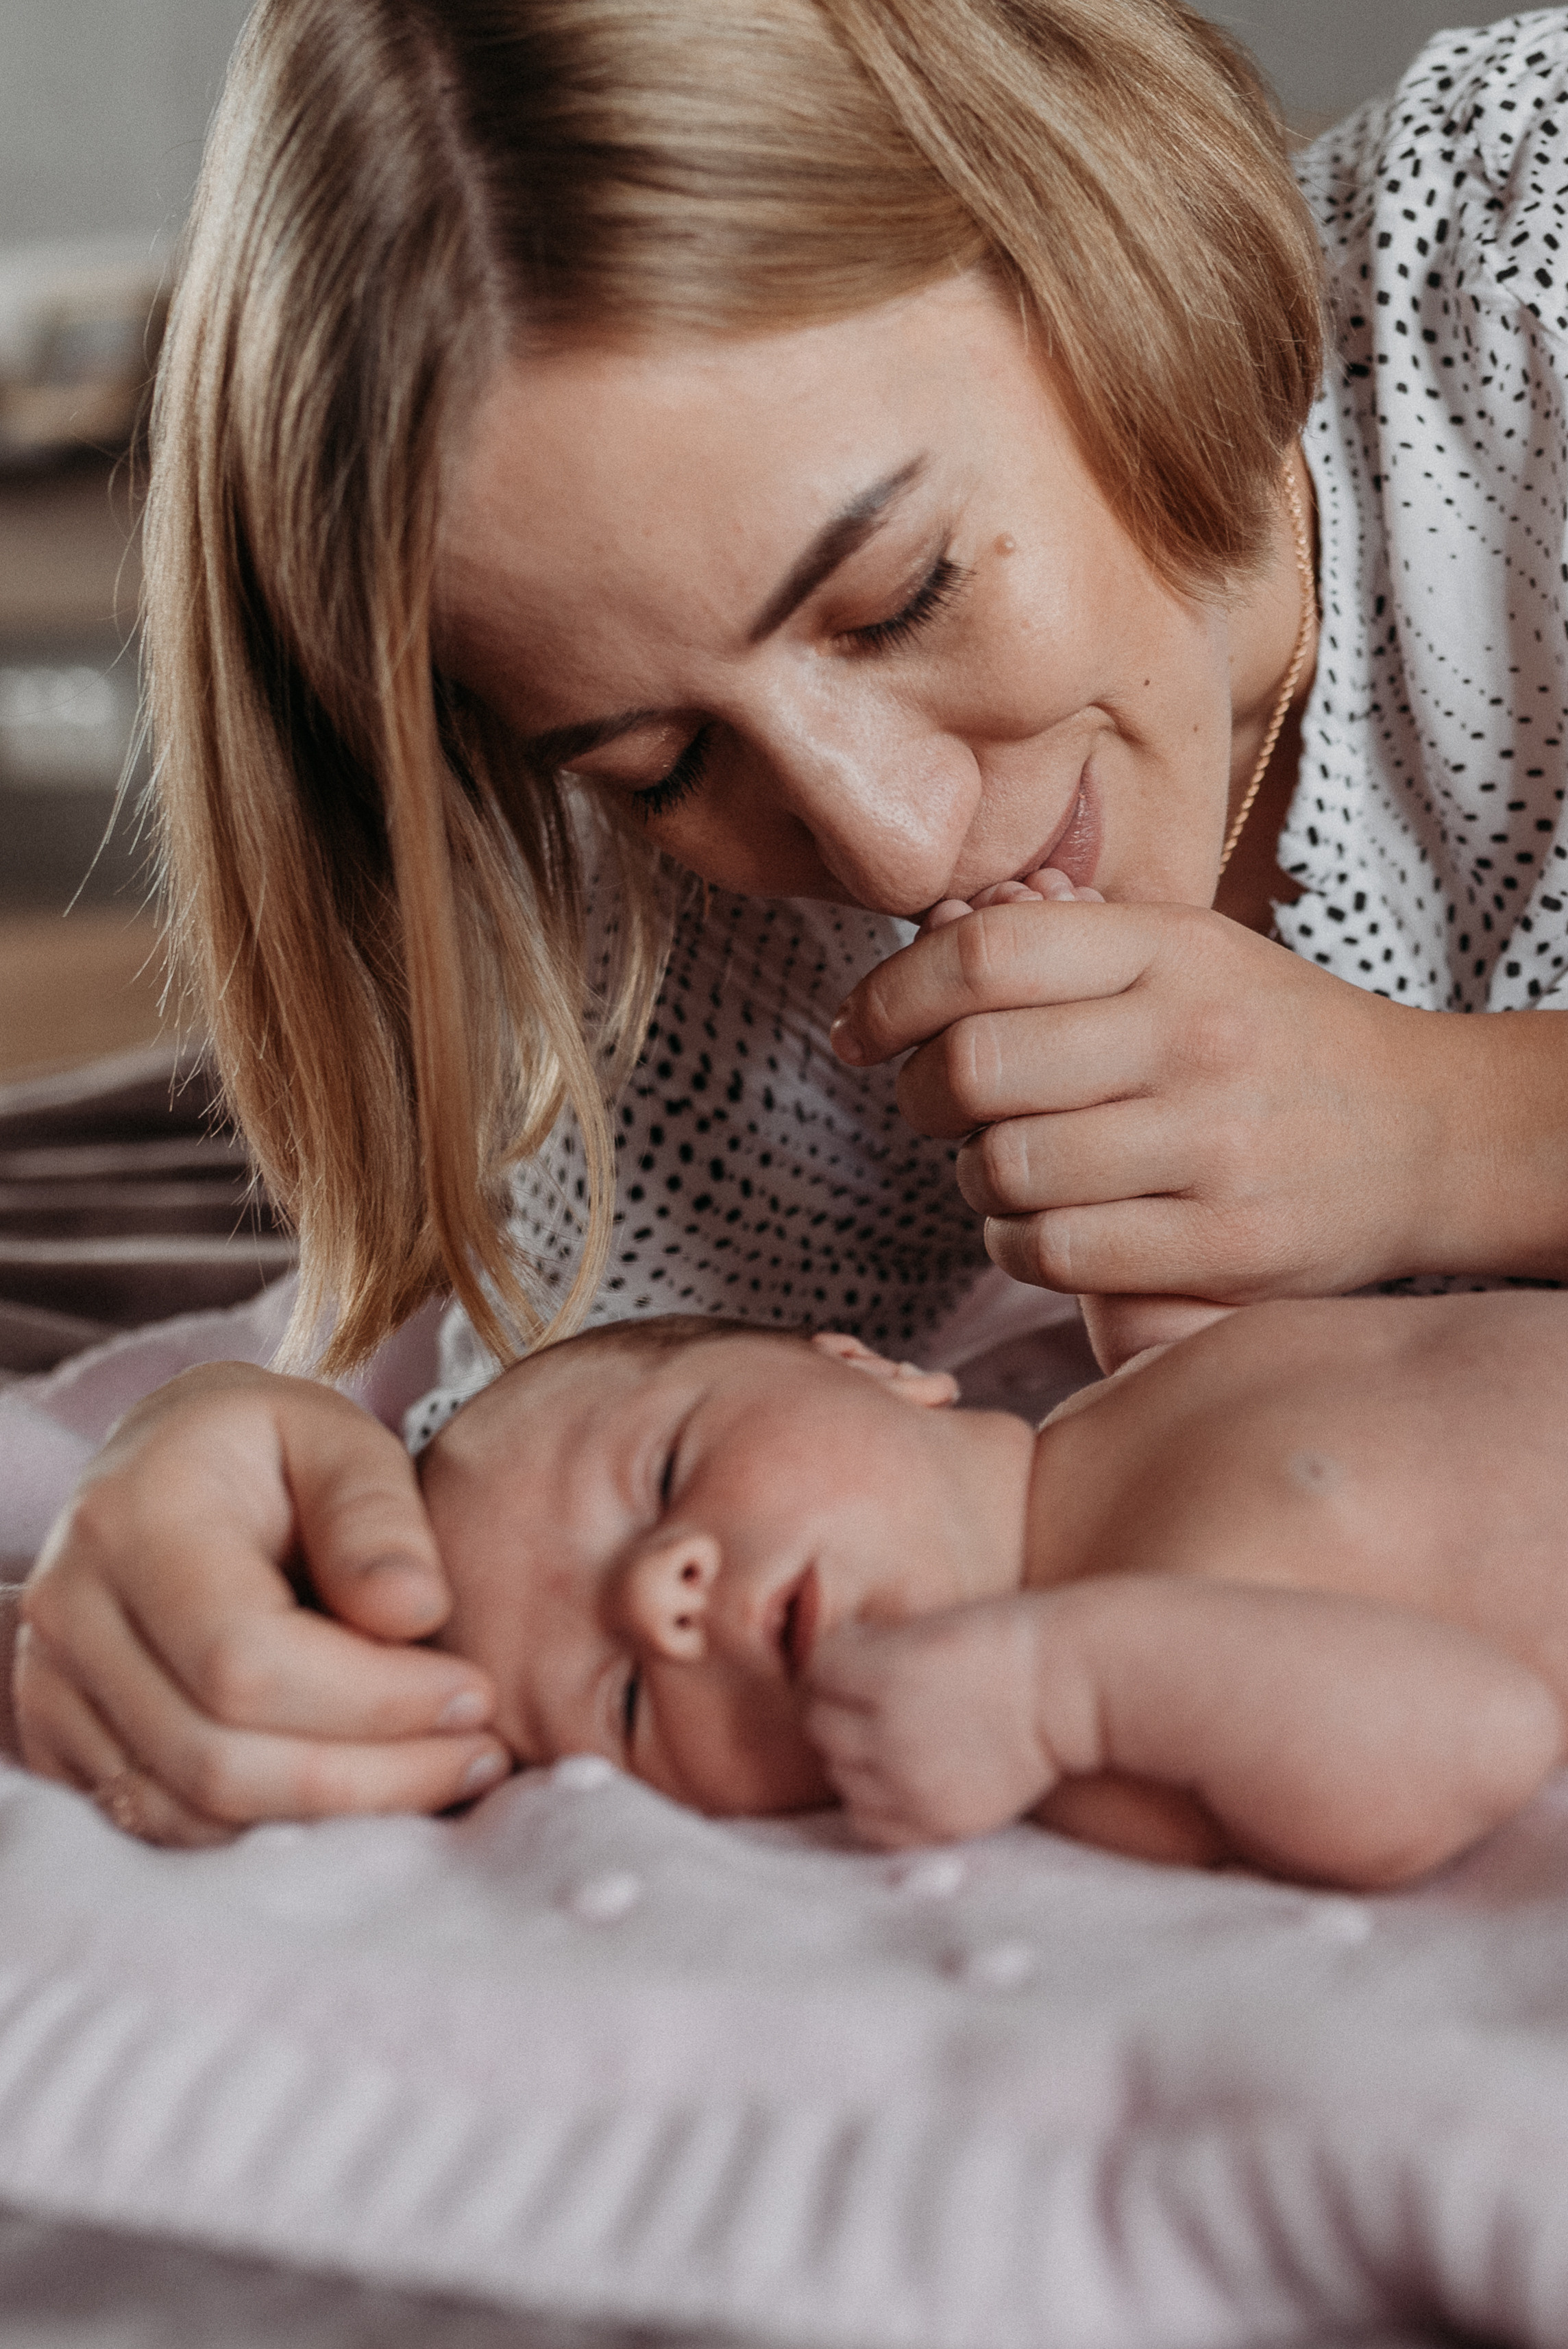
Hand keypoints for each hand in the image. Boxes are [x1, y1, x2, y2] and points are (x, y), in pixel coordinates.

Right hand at [15, 1365, 507, 1844]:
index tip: (475, 1692)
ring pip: (194, 1813)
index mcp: (136, 1519)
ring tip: (442, 1770)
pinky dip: (276, 1828)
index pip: (247, 1659)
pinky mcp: (60, 1743)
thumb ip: (376, 1516)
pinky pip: (167, 1828)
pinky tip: (362, 1788)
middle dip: (372, 1774)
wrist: (158, 1470)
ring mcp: (51, 1687)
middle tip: (479, 1750)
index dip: (374, 1699)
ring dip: (336, 1815)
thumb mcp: (335, 1437)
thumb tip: (415, 1611)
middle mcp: (72, 1610)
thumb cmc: (265, 1451)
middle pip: (217, 1758)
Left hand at [805, 1601, 1063, 1846]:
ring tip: (886, 1738)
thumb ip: (877, 1647)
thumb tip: (835, 1663)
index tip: (857, 1658)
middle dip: (838, 1706)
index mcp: (888, 1672)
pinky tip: (895, 1779)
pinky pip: (869, 1823)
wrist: (1072, 1695)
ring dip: (852, 1755)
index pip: (819, 1670)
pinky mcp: (937, 1822)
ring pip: (839, 1775)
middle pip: (821, 1726)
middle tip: (868, 1698)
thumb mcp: (933, 1624)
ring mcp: (913, 1784)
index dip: (836, 1660)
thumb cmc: (1012, 1644)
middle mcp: (892, 1733)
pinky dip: (872, 1802)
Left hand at [832, 894, 1562, 1311]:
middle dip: (919, 1098)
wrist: (1430, 1131)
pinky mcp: (1225, 1244)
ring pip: (1004, 1172)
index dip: (889, 995)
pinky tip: (1045, 1225)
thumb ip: (1064, 949)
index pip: (981, 954)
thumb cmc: (1271, 1042)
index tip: (859, 1031)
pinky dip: (1019, 1245)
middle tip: (933, 1108)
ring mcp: (1212, 1145)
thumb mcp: (1187, 956)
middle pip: (974, 1070)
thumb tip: (918, 944)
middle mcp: (1189, 1038)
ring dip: (971, 1181)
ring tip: (1003, 1170)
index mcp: (1169, 949)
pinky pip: (1055, 1252)